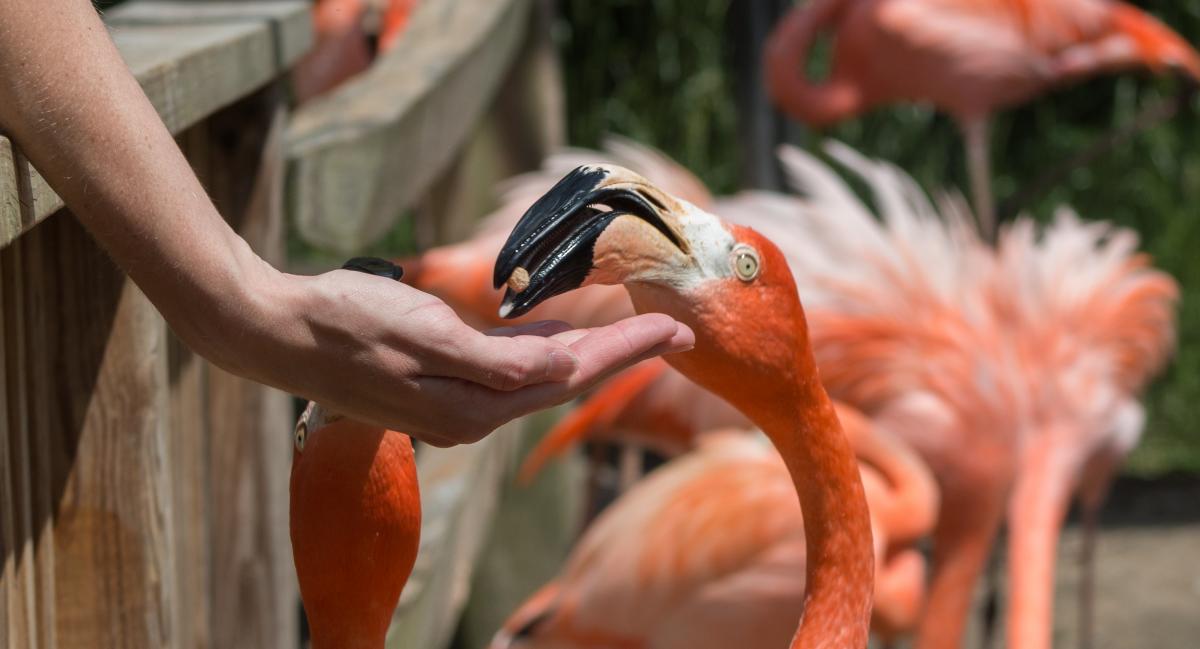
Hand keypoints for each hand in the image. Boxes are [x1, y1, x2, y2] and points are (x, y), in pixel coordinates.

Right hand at [221, 268, 693, 446]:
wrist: (280, 333)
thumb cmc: (348, 325)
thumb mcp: (424, 336)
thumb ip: (494, 361)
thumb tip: (559, 367)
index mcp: (473, 406)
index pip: (569, 376)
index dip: (626, 352)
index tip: (675, 330)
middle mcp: (470, 414)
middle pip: (563, 380)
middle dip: (622, 354)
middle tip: (675, 331)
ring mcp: (454, 404)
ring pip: (539, 377)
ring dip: (590, 355)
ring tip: (636, 336)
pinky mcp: (438, 386)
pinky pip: (508, 371)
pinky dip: (544, 353)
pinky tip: (560, 338)